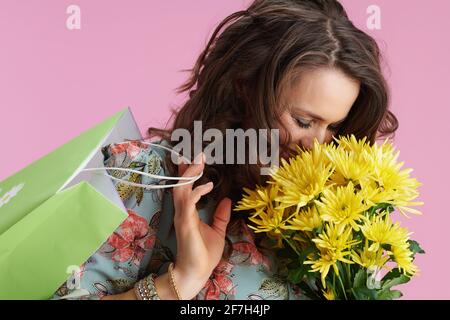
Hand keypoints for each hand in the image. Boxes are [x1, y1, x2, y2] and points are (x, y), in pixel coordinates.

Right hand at [170, 152, 231, 298]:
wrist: (197, 272)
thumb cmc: (204, 254)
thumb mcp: (217, 230)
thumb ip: (220, 215)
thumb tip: (226, 199)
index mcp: (188, 211)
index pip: (185, 187)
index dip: (187, 173)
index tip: (194, 159)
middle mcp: (183, 211)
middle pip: (181, 184)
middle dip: (188, 168)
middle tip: (198, 153)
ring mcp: (182, 216)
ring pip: (181, 189)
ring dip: (190, 174)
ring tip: (200, 162)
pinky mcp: (185, 222)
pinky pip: (188, 202)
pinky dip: (197, 191)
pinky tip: (208, 186)